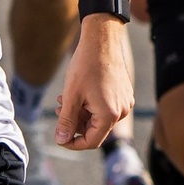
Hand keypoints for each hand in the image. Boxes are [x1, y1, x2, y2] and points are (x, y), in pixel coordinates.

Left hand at [52, 17, 134, 150]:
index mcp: (110, 115)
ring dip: (80, 112)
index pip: (91, 141)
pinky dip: (89, 105)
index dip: (73, 143)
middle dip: (74, 123)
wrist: (101, 41)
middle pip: (95, 129)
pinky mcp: (123, 94)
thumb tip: (61, 140)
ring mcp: (125, 102)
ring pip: (98, 117)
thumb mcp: (71, 95)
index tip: (59, 138)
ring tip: (63, 99)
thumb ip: (66, 120)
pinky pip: (105, 107)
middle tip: (58, 109)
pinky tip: (76, 93)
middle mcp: (122, 111)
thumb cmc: (85, 66)